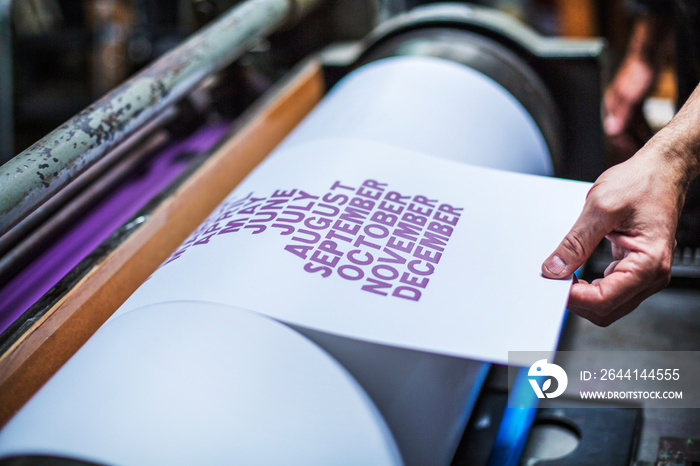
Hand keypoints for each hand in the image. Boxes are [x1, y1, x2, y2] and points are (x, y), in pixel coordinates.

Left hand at [541, 146, 686, 325]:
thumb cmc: (642, 182)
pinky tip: (574, 272)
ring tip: (561, 275)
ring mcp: (645, 273)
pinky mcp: (636, 267)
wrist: (662, 169)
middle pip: (606, 309)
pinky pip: (610, 289)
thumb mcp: (601, 208)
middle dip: (576, 300)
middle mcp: (652, 274)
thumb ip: (576, 242)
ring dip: (582, 295)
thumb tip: (555, 268)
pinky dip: (589, 286)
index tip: (551, 285)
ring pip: (608, 304)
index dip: (573, 297)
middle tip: (552, 281)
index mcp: (649, 262)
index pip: (605, 299)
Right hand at [603, 55, 654, 161]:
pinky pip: (639, 118)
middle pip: (623, 131)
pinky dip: (644, 126)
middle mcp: (616, 106)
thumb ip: (622, 115)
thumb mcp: (631, 96)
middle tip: (643, 154)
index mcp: (612, 107)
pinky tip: (654, 130)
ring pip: (631, 125)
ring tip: (650, 145)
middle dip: (632, 143)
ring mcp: (626, 102)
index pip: (614, 133)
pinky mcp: (636, 97)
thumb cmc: (639, 71)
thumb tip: (611, 132)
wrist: (648, 50)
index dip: (624, 145)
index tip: (635, 155)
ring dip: (639, 135)